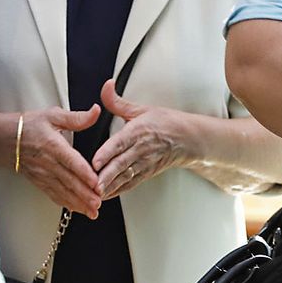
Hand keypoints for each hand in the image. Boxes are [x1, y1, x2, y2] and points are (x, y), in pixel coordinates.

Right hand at [16, 105, 102, 218]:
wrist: (1, 138)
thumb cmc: (28, 125)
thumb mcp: (52, 115)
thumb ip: (76, 117)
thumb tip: (96, 111)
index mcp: (53, 146)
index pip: (71, 161)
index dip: (84, 173)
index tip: (96, 183)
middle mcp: (47, 163)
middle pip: (69, 181)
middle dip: (84, 195)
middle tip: (98, 204)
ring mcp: (42, 174)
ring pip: (62, 191)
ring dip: (77, 203)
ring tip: (92, 212)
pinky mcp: (38, 181)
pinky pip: (53, 194)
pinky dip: (65, 203)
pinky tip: (76, 209)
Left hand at [92, 79, 196, 198]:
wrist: (188, 138)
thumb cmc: (165, 123)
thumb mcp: (142, 108)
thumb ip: (118, 101)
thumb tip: (106, 86)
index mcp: (139, 131)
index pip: (121, 143)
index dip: (107, 153)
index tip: (96, 161)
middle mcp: (141, 149)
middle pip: (121, 164)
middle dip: (106, 175)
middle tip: (93, 184)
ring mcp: (145, 163)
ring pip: (125, 176)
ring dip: (111, 186)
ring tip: (97, 194)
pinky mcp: (147, 173)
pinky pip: (131, 183)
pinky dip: (118, 190)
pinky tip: (106, 195)